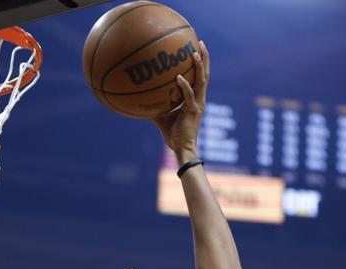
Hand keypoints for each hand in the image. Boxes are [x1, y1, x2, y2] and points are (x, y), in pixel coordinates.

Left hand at [152, 41, 207, 161]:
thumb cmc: (173, 135)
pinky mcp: (193, 111)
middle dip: (204, 57)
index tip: (195, 48)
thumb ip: (155, 107)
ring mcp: (197, 104)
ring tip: (194, 52)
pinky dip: (184, 86)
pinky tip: (178, 77)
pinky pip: (188, 95)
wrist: (182, 149)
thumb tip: (140, 100)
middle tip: (199, 42)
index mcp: (195, 99)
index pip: (199, 78)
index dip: (200, 64)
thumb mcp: (162, 118)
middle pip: (204, 74)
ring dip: (199, 66)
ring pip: (201, 81)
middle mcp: (199, 99)